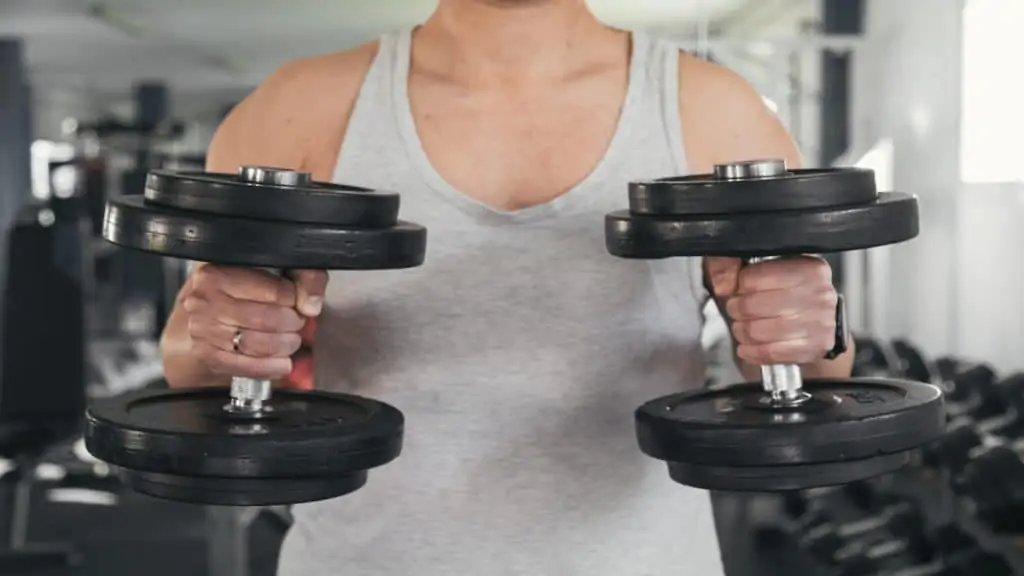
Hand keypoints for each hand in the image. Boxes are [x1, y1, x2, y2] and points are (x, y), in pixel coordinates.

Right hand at [181, 266, 326, 379]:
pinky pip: (247, 366)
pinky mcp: (207, 355)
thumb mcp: (262, 271)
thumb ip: (298, 278)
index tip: (296, 301)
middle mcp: (206, 301)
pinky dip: (271, 367)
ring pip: (260, 344)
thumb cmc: (233, 291)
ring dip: (285, 346)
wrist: (195, 315)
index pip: (275, 290)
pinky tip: (282, 363)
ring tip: (291, 340)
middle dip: (292, 324)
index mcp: (219, 273)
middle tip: (297, 322)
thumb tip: (311, 305)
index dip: (295, 299)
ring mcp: (203, 330)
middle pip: (268, 319)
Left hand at [705, 256, 837, 364]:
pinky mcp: (814, 348)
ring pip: (757, 332)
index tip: (741, 289)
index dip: (739, 286)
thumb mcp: (768, 266)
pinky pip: (769, 353)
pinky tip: (746, 347)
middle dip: (735, 309)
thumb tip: (723, 286)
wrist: (827, 315)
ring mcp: (818, 323)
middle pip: (751, 306)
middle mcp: (817, 294)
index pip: (751, 278)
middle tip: (737, 309)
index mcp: (806, 268)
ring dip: (741, 331)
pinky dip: (751, 352)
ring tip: (743, 326)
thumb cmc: (794, 289)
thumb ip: (733, 264)